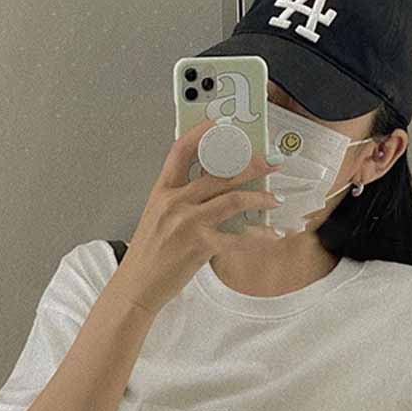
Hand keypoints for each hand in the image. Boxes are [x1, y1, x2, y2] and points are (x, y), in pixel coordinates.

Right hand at [115, 118, 283, 314]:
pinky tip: (271, 236)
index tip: (223, 125)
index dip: (202, 132)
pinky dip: (259, 237)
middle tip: (270, 162)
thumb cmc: (150, 254)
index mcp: (163, 191)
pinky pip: (238, 239)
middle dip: (250, 165)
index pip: (181, 150)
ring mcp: (187, 223)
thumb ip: (182, 200)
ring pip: (233, 200)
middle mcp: (174, 202)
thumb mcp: (158, 217)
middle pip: (218, 174)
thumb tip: (216, 189)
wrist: (137, 285)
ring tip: (274, 199)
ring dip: (260, 197)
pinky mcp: (199, 246)